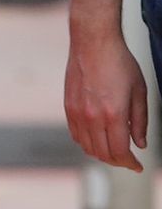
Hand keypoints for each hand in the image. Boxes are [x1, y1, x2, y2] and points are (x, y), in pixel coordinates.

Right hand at [64, 25, 148, 170]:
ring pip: (88, 147)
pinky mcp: (68, 107)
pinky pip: (76, 135)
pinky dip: (87, 143)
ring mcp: (77, 113)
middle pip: (103, 153)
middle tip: (128, 160)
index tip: (137, 166)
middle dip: (118, 161)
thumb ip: (140, 121)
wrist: (93, 42)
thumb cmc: (118, 62)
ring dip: (102, 154)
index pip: (120, 151)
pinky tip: (97, 139)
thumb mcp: (139, 91)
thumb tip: (140, 143)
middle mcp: (92, 117)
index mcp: (113, 114)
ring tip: (113, 150)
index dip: (130, 163)